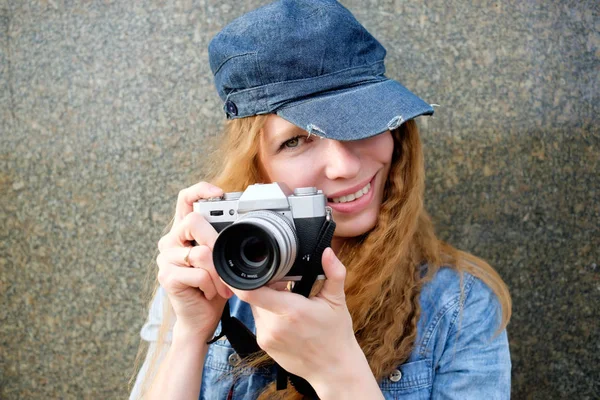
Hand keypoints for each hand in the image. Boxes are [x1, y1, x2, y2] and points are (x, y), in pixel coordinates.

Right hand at [156, 181, 232, 341]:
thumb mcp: (221, 258)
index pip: (185, 199)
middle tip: (228, 260)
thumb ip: (224, 239)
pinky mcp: (167, 277)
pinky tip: (210, 293)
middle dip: (217, 242)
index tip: (220, 194)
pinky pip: (199, 274)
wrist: (201, 319)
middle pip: (193, 223)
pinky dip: (212, 286)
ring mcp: (166, 259)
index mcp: (183, 231)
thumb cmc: (214, 286)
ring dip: (219, 273)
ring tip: (222, 286)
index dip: (200, 190)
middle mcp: (170, 241)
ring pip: (201, 253)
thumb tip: (246, 221)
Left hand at [228, 248, 362, 386]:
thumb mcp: (337, 301)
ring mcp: (266, 337)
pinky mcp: (264, 345)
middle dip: (266, 286)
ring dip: (266, 301)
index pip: (252, 293)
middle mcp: (274, 325)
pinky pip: (259, 322)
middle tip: (286, 285)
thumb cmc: (335, 335)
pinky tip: (286, 319)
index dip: (240, 279)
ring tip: (288, 302)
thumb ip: (334, 273)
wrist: (333, 369)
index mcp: (291, 310)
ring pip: (255, 308)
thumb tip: (327, 252)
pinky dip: (268, 315)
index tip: (240, 267)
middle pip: (255, 296)